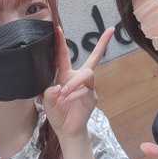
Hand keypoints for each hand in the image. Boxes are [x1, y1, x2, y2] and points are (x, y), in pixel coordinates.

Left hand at [41, 26, 113, 141]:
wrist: (66, 130)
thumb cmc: (57, 113)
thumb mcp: (46, 102)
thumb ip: (48, 93)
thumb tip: (58, 87)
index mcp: (65, 75)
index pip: (63, 55)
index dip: (60, 41)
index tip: (57, 28)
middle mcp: (79, 78)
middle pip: (94, 57)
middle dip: (102, 43)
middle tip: (111, 30)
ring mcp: (88, 87)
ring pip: (87, 74)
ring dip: (74, 83)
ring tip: (63, 94)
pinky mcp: (92, 97)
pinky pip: (86, 90)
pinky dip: (74, 96)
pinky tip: (67, 101)